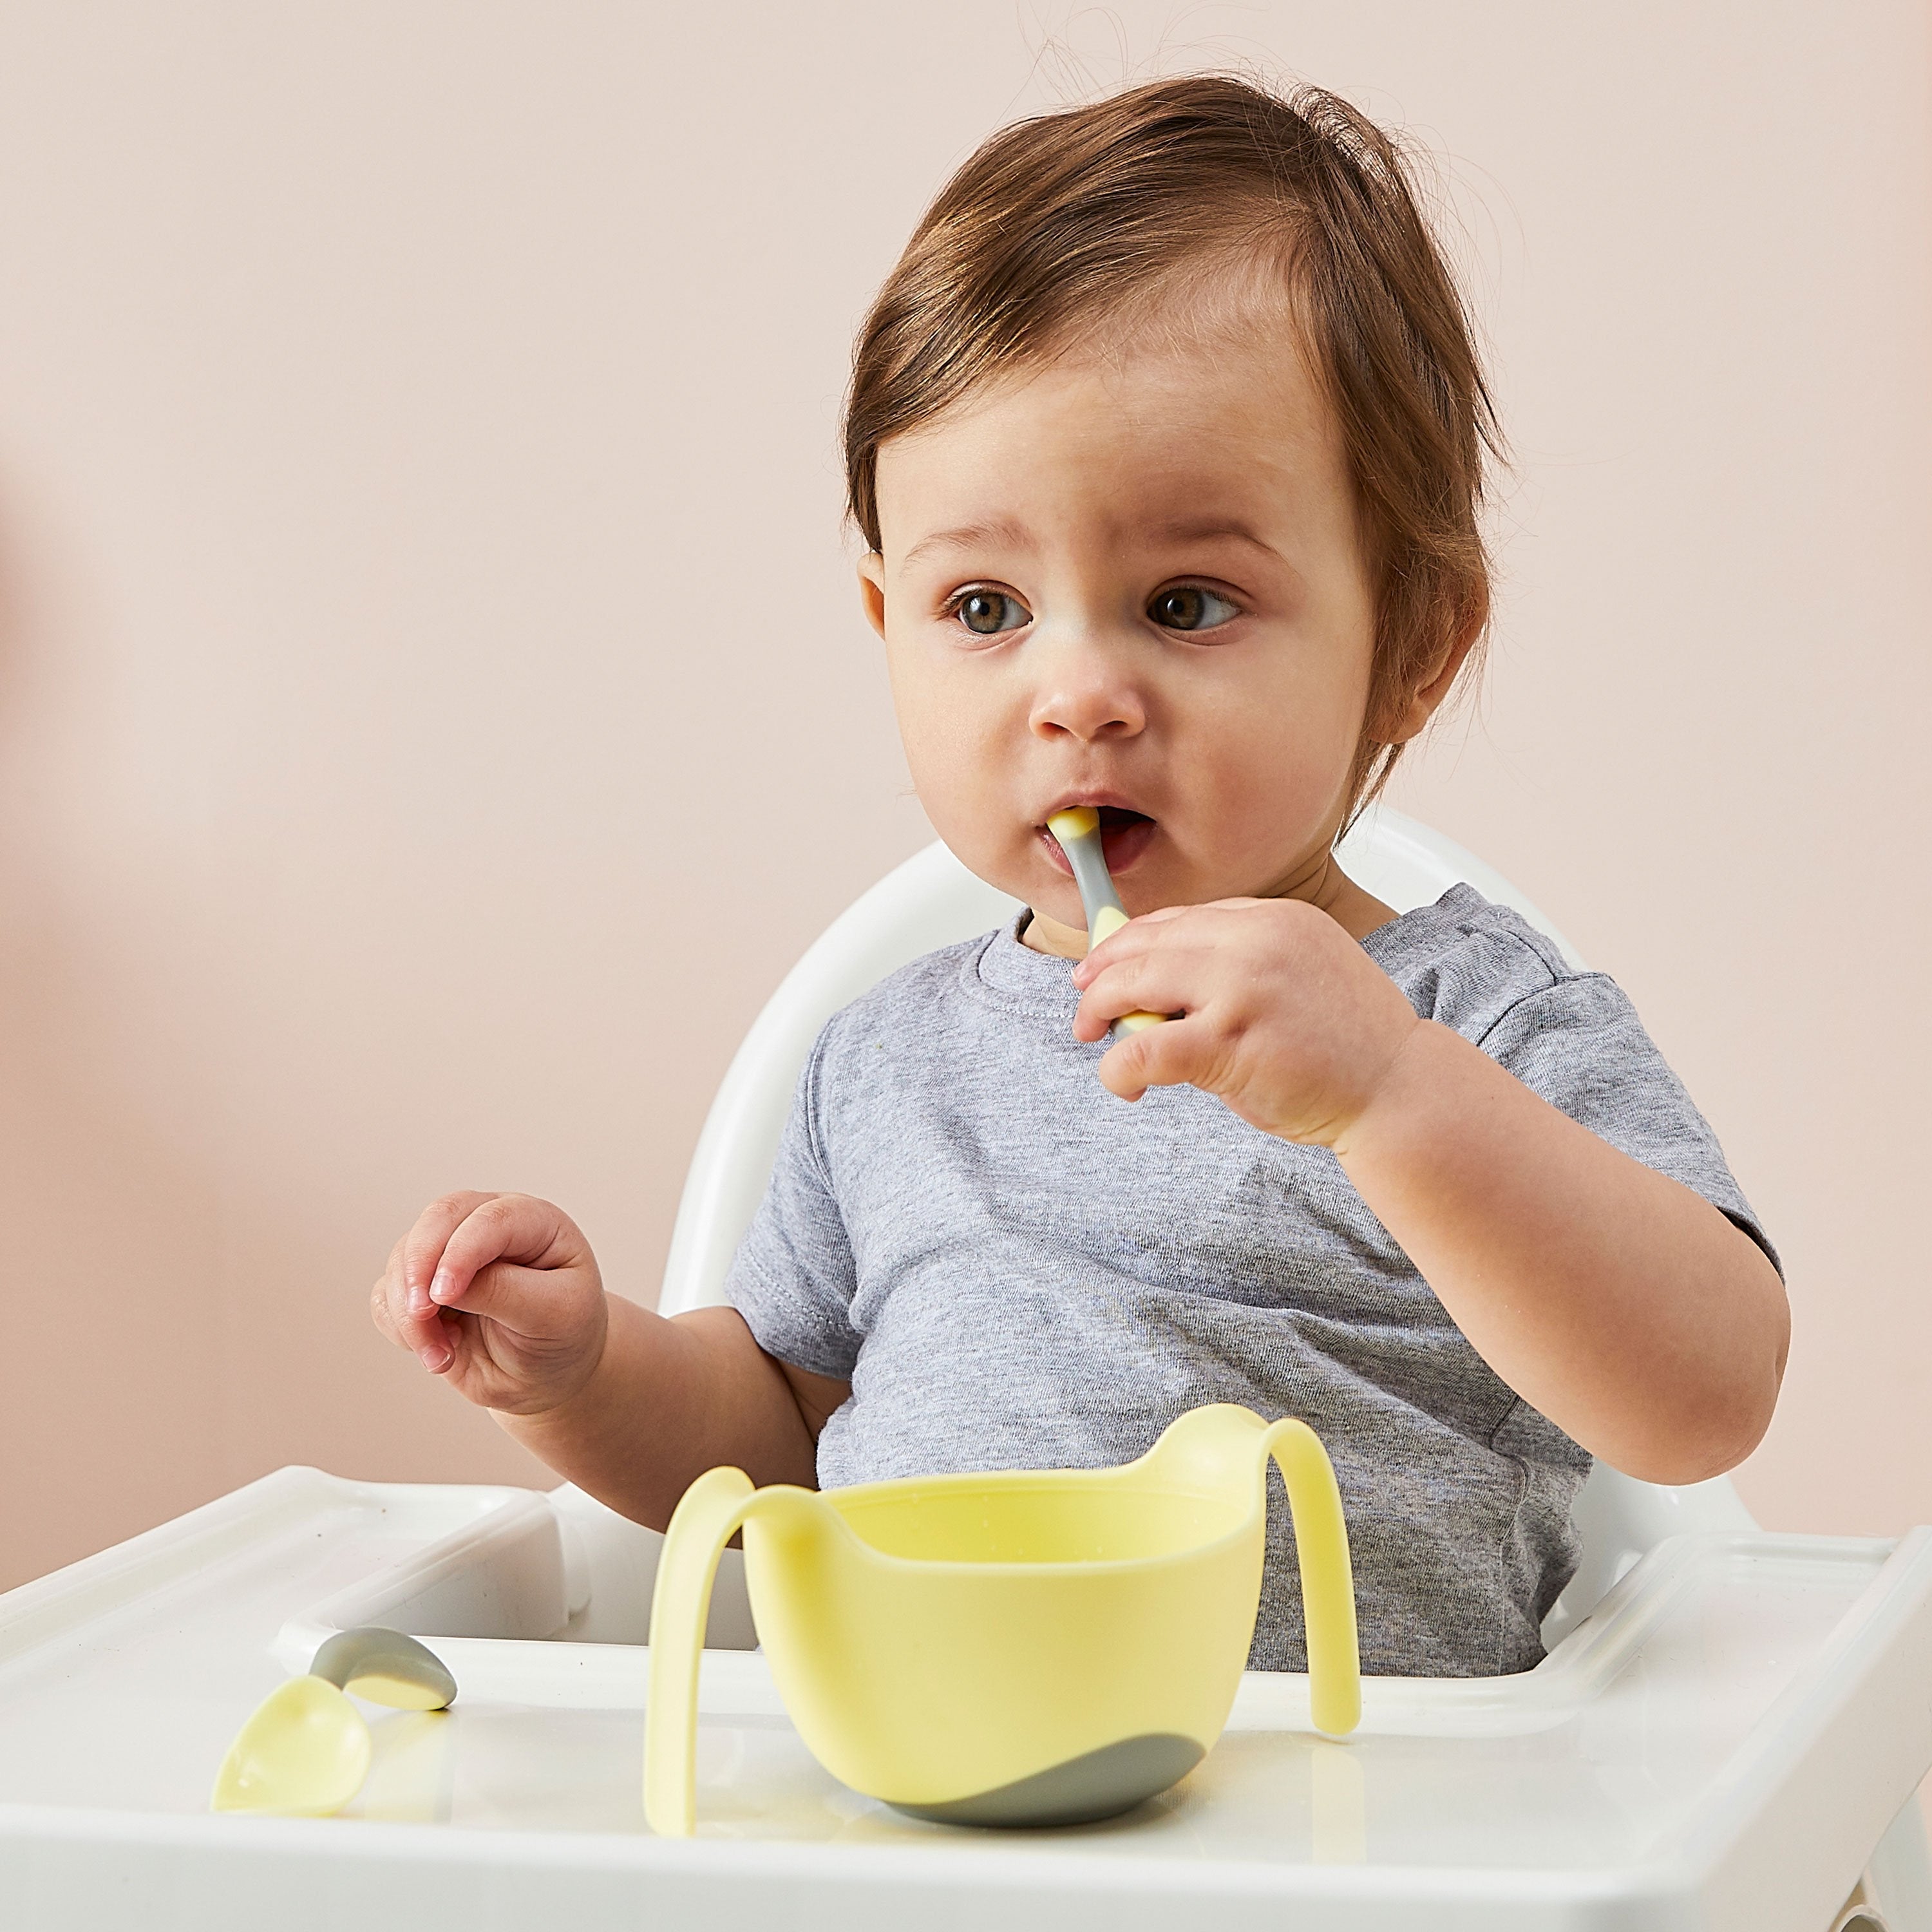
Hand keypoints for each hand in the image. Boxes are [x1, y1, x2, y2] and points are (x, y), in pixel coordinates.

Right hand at [370, 1192, 609, 1415]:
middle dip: (419, 1267)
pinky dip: (398, 1327)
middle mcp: (486, 1227)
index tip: (443, 1294)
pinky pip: (387, 1295)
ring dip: (410, 1312)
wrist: (549, 1373)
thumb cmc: (563, 1334)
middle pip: (437, 1220)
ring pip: (403, 1259)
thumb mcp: (554, 1315)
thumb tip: (444, 1283)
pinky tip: (436, 1355)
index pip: (489, 1219)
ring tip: (443, 1357)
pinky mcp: (421, 1288)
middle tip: (421, 1315)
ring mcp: (449, 1254)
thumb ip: (504, 1292)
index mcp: (532, 1222)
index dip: (461, 1252)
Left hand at [1069, 897, 1421, 1146]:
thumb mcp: (1299, 974)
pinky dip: (1119, 1066)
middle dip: (1102, 972)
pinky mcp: (1230, 1041)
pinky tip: (1122, 1081)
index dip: (1131, 940)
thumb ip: (1240, 966)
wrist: (1398, 1088)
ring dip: (1100, 1009)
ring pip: (1135, 982)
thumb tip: (1161, 982)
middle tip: (1083, 1002)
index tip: (1104, 962)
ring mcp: (1242, 987)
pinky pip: (1145, 1047)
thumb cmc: (1346, 1044)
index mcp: (1275, 919)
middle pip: (1148, 942)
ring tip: (1093, 1034)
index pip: (1181, 918)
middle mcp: (1256, 940)